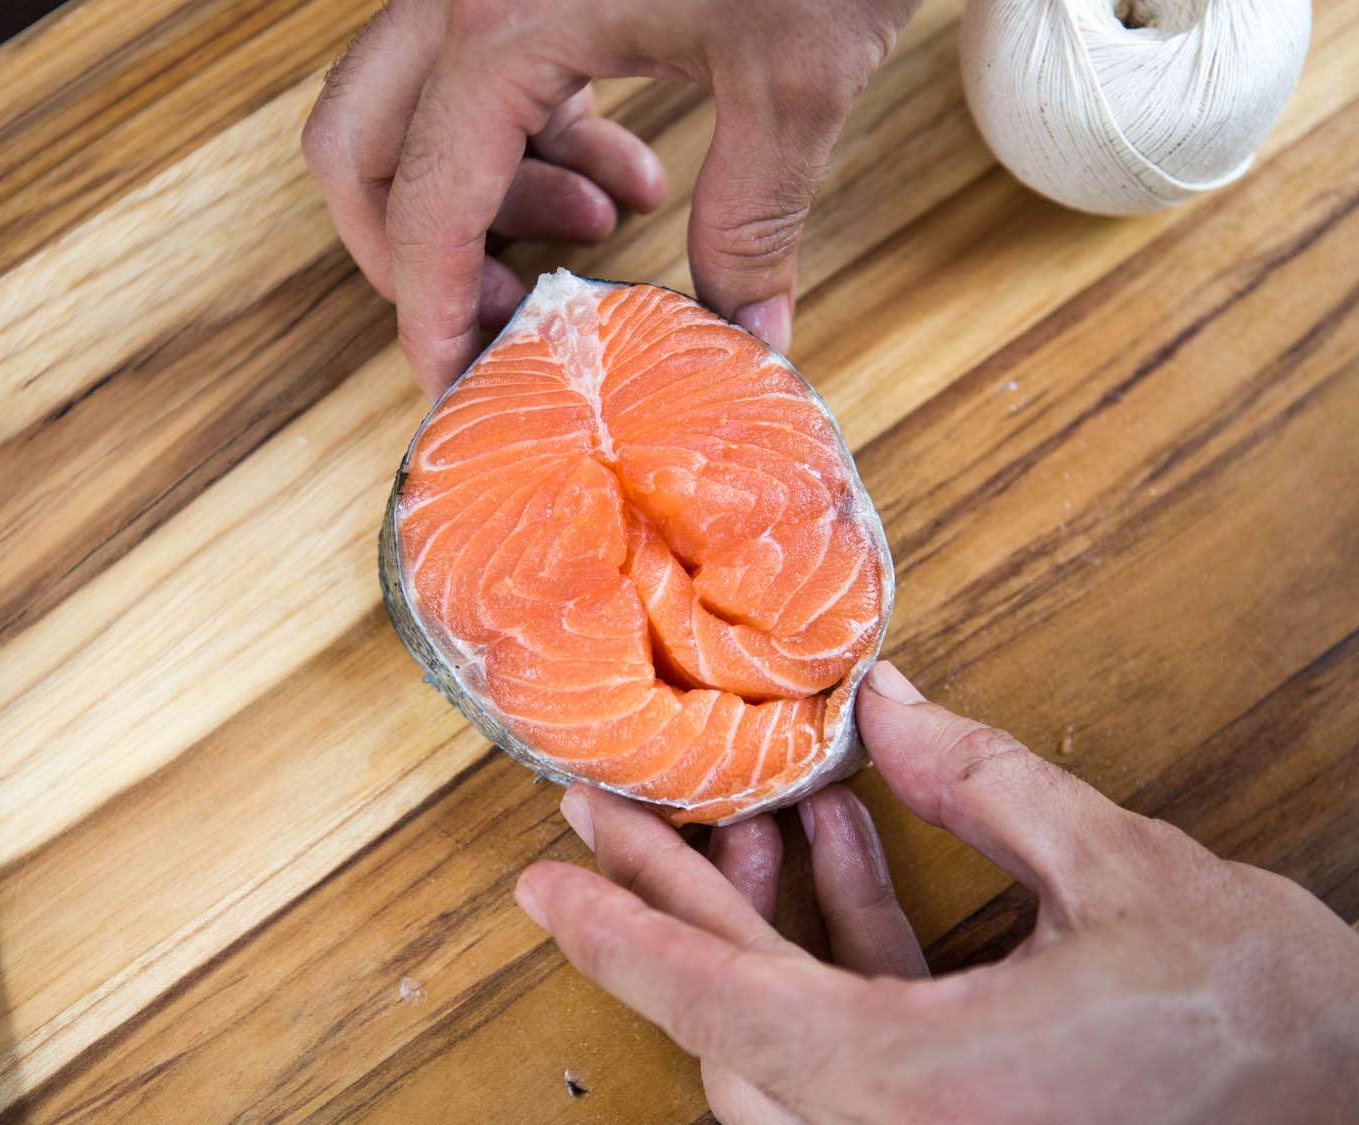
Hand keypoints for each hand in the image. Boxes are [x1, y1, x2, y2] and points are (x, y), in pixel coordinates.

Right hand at [302, 0, 918, 397]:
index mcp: (503, 16)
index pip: (421, 205)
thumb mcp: (796, 77)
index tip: (457, 388)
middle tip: (502, 317)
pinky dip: (531, 143)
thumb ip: (753, 221)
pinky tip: (627, 177)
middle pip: (361, 149)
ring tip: (606, 231)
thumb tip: (744, 340)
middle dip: (414, 255)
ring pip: (418, 114)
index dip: (431, 315)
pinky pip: (484, 77)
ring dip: (491, 198)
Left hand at [515, 662, 1358, 1123]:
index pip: (721, 1002)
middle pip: (732, 1012)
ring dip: (761, 923)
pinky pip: (856, 1045)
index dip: (622, 931)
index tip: (542, 881)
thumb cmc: (1267, 1023)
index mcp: (922, 1090)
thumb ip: (983, 779)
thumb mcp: (1119, 870)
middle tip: (608, 813)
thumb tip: (884, 698)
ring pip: (783, 1035)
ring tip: (767, 814)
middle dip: (669, 900)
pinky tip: (848, 851)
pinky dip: (839, 954)